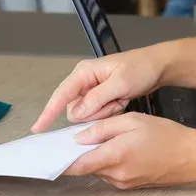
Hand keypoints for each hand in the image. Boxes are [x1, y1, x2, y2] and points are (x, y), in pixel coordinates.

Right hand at [31, 48, 165, 131]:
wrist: (157, 66)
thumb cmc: (140, 68)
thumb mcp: (120, 83)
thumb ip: (97, 98)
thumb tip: (76, 113)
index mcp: (84, 72)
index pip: (61, 95)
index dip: (48, 112)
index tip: (38, 128)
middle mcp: (84, 81)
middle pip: (75, 110)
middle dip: (95, 113)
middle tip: (115, 101)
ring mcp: (91, 90)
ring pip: (87, 115)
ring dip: (104, 113)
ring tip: (120, 99)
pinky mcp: (99, 98)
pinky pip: (98, 115)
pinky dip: (110, 112)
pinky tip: (121, 101)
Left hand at [65, 113, 195, 188]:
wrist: (191, 157)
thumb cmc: (167, 136)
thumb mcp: (132, 120)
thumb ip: (103, 128)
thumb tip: (80, 136)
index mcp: (115, 156)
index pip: (78, 164)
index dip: (60, 160)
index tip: (48, 155)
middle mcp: (117, 174)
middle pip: (86, 166)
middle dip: (79, 152)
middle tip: (77, 136)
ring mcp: (123, 183)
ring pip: (97, 169)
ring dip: (95, 156)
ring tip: (107, 138)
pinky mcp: (129, 185)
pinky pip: (109, 173)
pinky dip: (106, 161)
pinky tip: (117, 148)